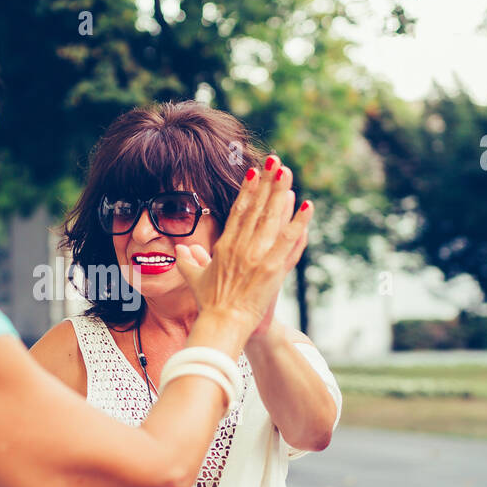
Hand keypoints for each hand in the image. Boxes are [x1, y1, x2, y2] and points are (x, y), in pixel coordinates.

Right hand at [174, 155, 311, 336]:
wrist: (222, 324)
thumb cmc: (209, 305)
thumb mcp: (196, 280)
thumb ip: (189, 261)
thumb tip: (179, 249)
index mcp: (225, 246)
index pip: (238, 211)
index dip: (247, 190)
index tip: (253, 171)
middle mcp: (241, 247)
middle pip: (256, 208)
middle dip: (266, 183)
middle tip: (275, 162)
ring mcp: (257, 257)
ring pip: (272, 219)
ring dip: (281, 194)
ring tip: (288, 173)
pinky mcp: (272, 269)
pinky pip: (289, 241)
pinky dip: (299, 223)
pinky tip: (307, 206)